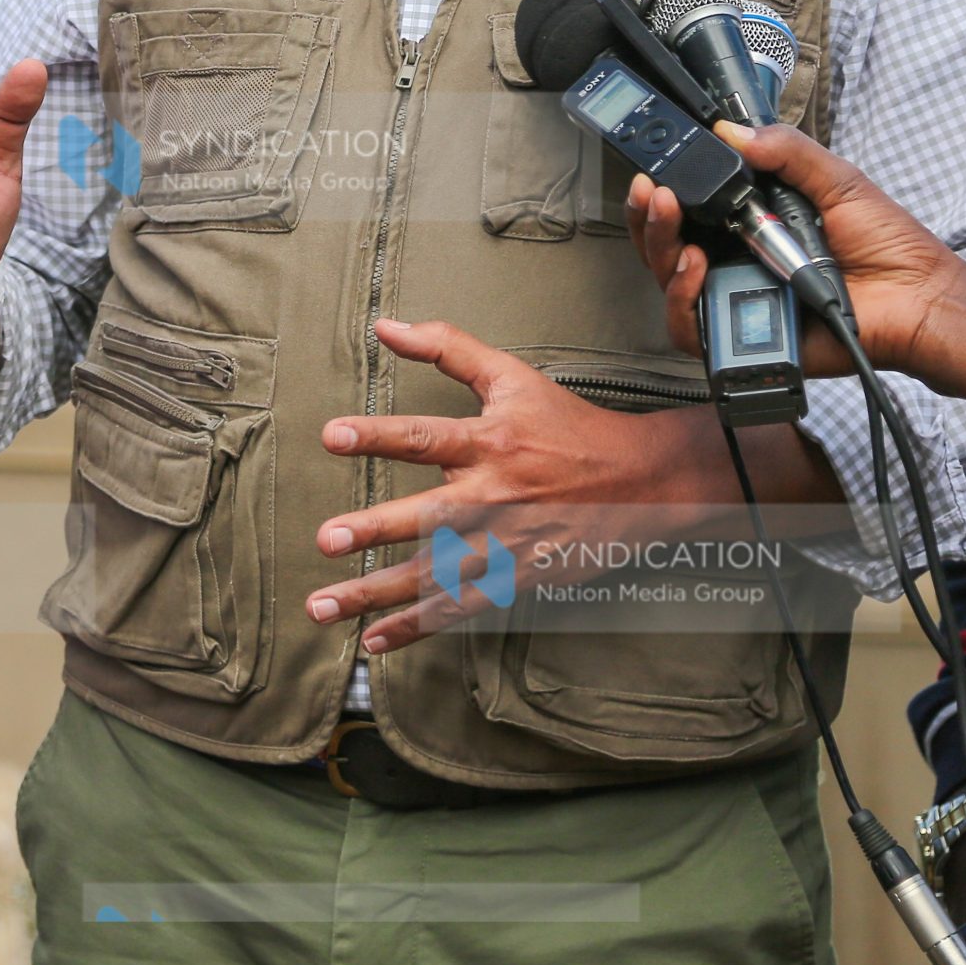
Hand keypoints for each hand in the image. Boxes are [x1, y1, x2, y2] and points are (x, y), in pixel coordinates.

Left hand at [302, 318, 740, 652]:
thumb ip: (447, 347)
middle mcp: (494, 497)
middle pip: (428, 516)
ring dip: (376, 594)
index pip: (425, 437)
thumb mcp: (512, 376)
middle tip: (327, 538)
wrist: (643, 482)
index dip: (378, 435)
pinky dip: (416, 627)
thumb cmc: (568, 424)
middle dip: (376, 529)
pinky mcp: (516, 579)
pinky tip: (373, 639)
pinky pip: (459, 608)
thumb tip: (385, 324)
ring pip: (434, 575)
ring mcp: (505, 544)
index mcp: (490, 444)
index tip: (332, 435)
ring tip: (322, 607)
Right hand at [626, 120, 953, 378]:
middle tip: (654, 192)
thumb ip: (788, 151)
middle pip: (663, 244)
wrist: (919, 301)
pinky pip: (688, 326)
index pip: (688, 207)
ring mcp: (734, 298)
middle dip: (648, 218)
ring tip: (677, 229)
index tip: (654, 167)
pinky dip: (682, 298)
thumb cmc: (890, 248)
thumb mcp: (838, 181)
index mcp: (751, 224)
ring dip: (660, 251)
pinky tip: (697, 271)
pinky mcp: (739, 336)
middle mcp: (734, 262)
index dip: (662, 190)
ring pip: (667, 282)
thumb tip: (731, 129)